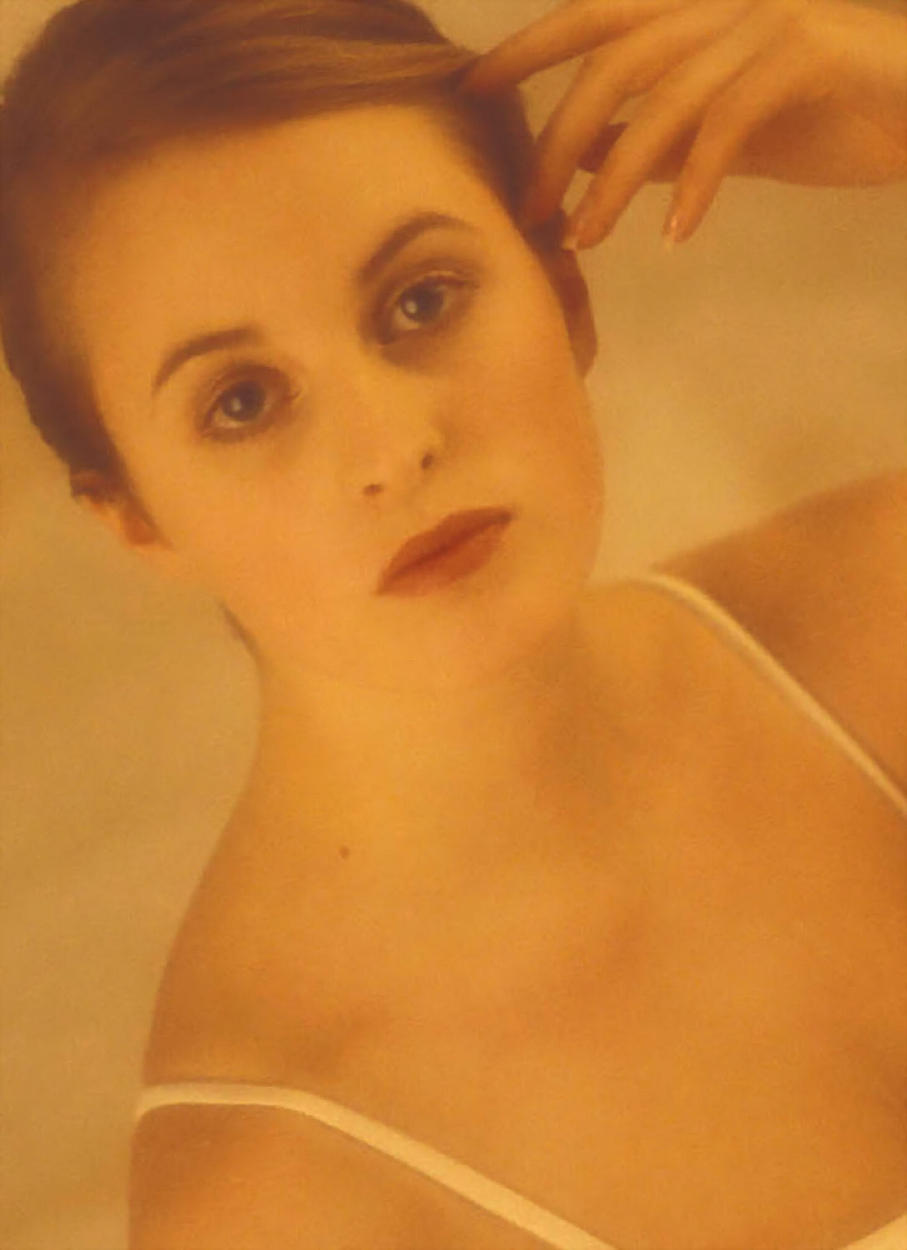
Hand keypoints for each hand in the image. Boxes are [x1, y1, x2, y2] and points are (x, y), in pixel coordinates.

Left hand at [462, 0, 906, 245]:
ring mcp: (765, 21)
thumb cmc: (828, 108)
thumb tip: (583, 154)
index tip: (471, 90)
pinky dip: (696, 183)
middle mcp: (721, 2)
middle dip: (556, 140)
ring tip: (584, 240)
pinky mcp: (806, 55)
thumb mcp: (722, 126)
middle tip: (527, 213)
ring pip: (663, 97)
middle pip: (613, 63)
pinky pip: (730, 121)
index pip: (594, 19)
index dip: (528, 49)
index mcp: (695, 11)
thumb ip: (658, 133)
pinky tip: (674, 236)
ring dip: (613, 179)